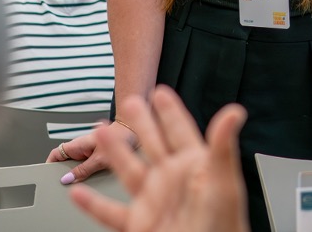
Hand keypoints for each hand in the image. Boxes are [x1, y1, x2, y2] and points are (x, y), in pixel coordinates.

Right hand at [47, 121, 133, 183]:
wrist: (136, 130)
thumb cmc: (122, 137)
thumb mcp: (100, 159)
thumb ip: (83, 169)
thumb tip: (66, 179)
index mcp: (77, 144)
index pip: (55, 154)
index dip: (48, 165)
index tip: (45, 177)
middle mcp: (82, 146)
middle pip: (65, 162)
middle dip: (62, 174)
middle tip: (62, 187)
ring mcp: (90, 151)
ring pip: (77, 165)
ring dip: (76, 175)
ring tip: (76, 187)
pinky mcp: (99, 155)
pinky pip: (88, 166)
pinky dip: (87, 174)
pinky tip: (91, 184)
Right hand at [69, 85, 250, 231]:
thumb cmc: (222, 227)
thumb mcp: (222, 182)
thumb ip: (222, 146)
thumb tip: (234, 113)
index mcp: (194, 168)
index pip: (181, 132)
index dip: (171, 112)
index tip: (161, 92)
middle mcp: (172, 182)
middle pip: (153, 145)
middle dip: (142, 122)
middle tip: (132, 102)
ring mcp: (154, 202)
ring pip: (129, 171)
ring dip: (114, 152)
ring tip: (100, 130)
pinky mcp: (139, 225)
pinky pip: (110, 213)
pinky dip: (92, 205)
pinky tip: (78, 193)